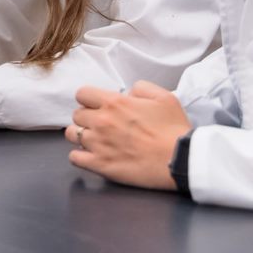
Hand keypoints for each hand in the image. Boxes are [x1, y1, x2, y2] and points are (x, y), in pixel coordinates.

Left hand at [65, 80, 190, 190]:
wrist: (180, 160)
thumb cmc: (174, 129)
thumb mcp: (163, 96)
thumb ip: (141, 87)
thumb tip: (127, 93)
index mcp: (114, 102)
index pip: (82, 93)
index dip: (90, 99)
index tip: (99, 106)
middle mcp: (101, 121)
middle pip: (77, 114)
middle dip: (88, 117)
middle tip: (102, 125)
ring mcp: (98, 144)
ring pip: (72, 134)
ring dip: (81, 135)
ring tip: (95, 140)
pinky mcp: (100, 165)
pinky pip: (74, 157)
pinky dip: (80, 156)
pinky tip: (92, 155)